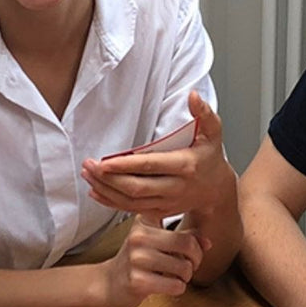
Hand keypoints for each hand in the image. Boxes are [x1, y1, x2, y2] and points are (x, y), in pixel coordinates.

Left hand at [81, 91, 234, 217]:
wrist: (217, 190)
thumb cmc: (210, 157)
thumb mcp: (213, 133)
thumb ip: (204, 113)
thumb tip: (193, 95)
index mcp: (185, 166)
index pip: (150, 166)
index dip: (125, 165)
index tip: (104, 162)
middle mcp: (175, 188)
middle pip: (136, 188)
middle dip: (109, 179)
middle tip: (89, 166)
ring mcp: (167, 202)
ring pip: (130, 202)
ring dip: (106, 190)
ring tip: (88, 176)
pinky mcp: (160, 211)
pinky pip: (131, 210)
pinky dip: (112, 202)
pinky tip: (96, 192)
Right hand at [99, 214, 205, 306]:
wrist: (109, 283)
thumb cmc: (137, 261)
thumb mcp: (157, 242)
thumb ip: (183, 238)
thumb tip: (208, 242)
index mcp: (145, 222)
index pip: (184, 227)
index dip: (195, 244)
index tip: (190, 252)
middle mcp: (139, 236)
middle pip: (187, 244)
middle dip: (196, 260)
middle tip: (189, 267)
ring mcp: (136, 259)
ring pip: (183, 267)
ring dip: (186, 277)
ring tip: (175, 277)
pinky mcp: (137, 281)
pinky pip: (175, 286)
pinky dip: (177, 288)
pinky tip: (166, 286)